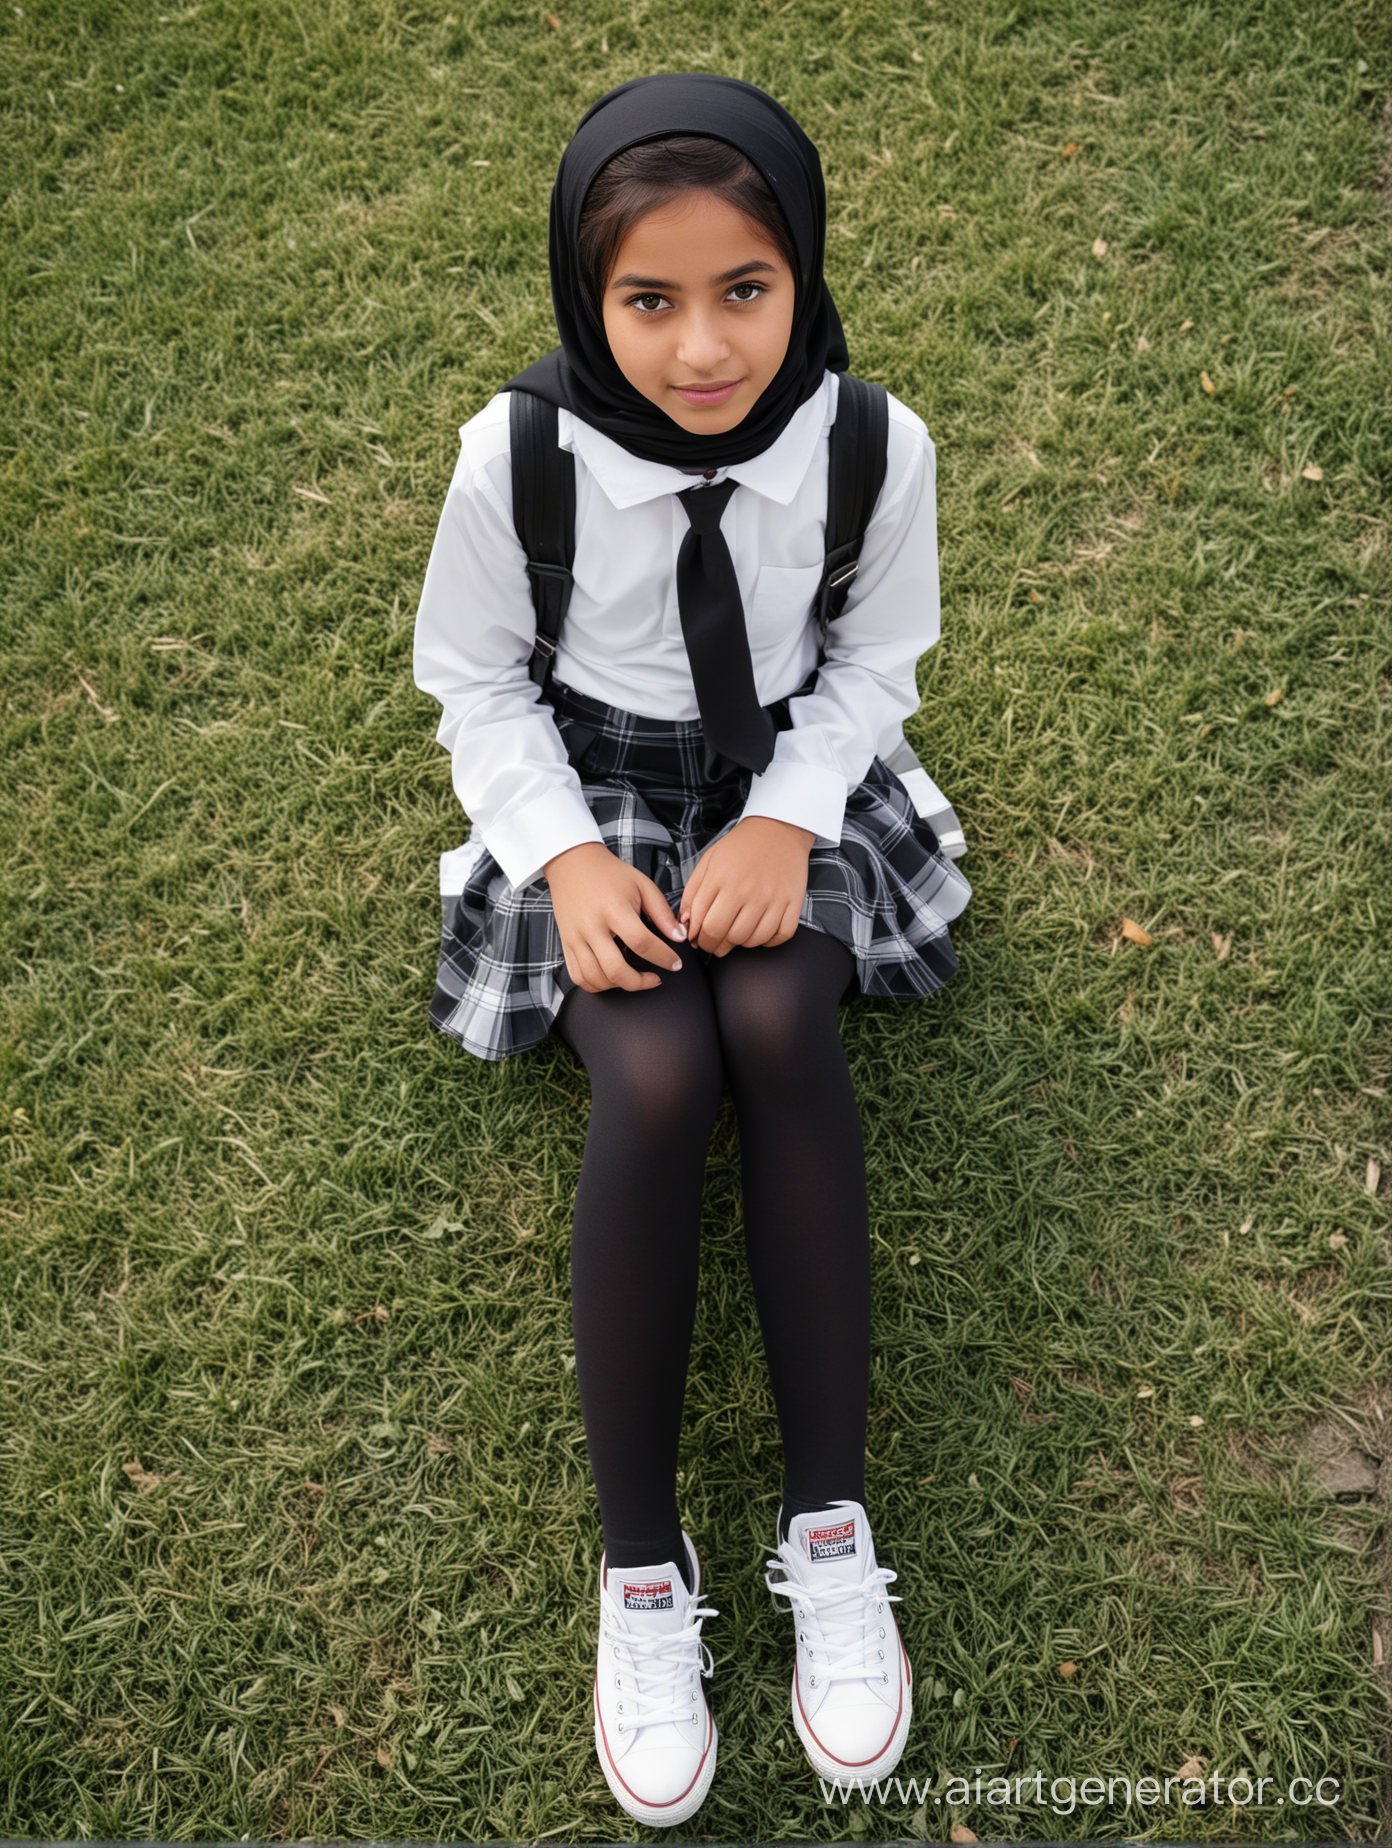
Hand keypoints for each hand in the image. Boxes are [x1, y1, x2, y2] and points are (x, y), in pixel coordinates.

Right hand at [543, 842, 685, 993]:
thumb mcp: (642, 885)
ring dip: (618, 986)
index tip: (675, 964)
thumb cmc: (609, 874)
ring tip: (634, 979)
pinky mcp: (566, 944)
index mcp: (614, 909)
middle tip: (655, 979)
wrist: (572, 864)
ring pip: (595, 978)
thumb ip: (662, 913)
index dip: (663, 958)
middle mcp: (592, 926)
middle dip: (640, 983)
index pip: (642, 942)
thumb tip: (679, 937)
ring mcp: (575, 938)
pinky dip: (596, 985)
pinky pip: (578, 977)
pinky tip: (611, 978)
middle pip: (615, 969)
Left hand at [681, 817, 813, 956]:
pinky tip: (759, 932)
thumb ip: (692, 893)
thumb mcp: (708, 862)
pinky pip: (780, 936)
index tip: (697, 938)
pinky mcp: (793, 902)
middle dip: (715, 946)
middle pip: (728, 937)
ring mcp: (773, 898)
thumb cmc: (740, 846)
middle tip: (714, 943)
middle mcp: (748, 891)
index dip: (698, 939)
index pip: (706, 926)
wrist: (778, 829)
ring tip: (735, 934)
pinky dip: (768, 941)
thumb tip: (685, 923)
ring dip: (740, 944)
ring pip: (752, 940)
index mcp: (723, 880)